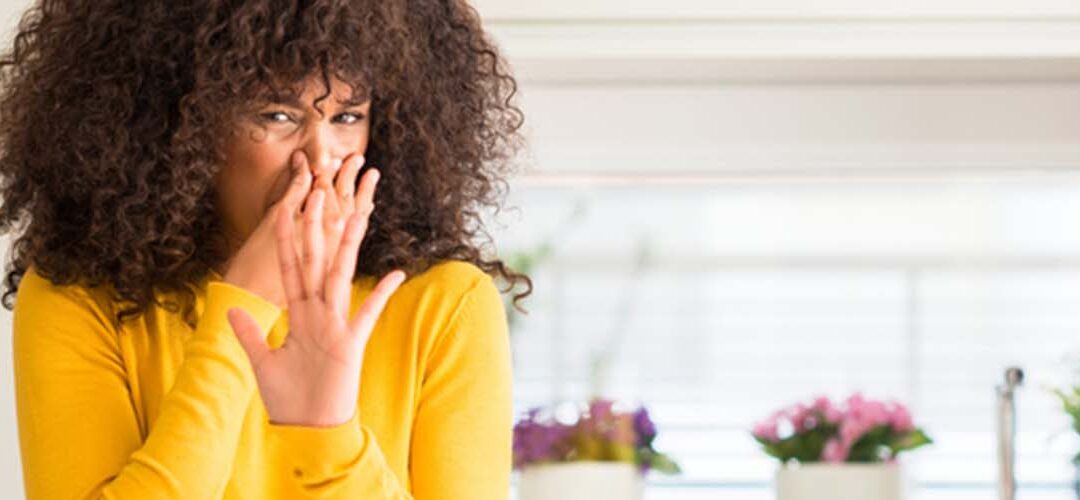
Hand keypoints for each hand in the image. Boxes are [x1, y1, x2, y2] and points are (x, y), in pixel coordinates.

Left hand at [226, 165, 405, 426]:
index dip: (286, 240)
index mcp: (300, 316)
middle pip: (316, 263)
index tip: (282, 210)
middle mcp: (319, 315)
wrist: (309, 429)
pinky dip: (381, 295)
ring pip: (340, 279)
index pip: (291, 269)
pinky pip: (367, 315)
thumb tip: (232, 308)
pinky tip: (397, 275)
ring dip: (346, 249)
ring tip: (355, 217)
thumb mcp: (262, 363)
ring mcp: (336, 327)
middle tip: (319, 194)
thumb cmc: (289, 400)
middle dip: (316, 230)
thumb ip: (250, 334)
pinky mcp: (350, 344)